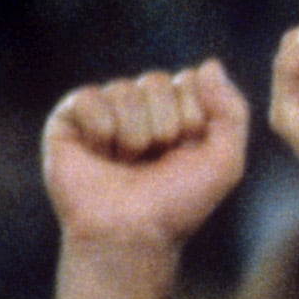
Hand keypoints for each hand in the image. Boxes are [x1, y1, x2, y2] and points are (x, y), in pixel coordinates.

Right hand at [41, 61, 250, 248]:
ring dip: (133, 135)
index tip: (186, 150)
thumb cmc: (178, 202)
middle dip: (163, 126)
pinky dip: (101, 130)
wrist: (133, 233)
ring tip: (126, 162)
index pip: (189, 80)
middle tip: (153, 159)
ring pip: (123, 90)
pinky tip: (99, 154)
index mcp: (176, 111)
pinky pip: (88, 97)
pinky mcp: (67, 120)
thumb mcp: (225, 159)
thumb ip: (231, 110)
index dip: (192, 117)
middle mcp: (139, 107)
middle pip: (156, 81)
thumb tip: (208, 64)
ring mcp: (103, 111)